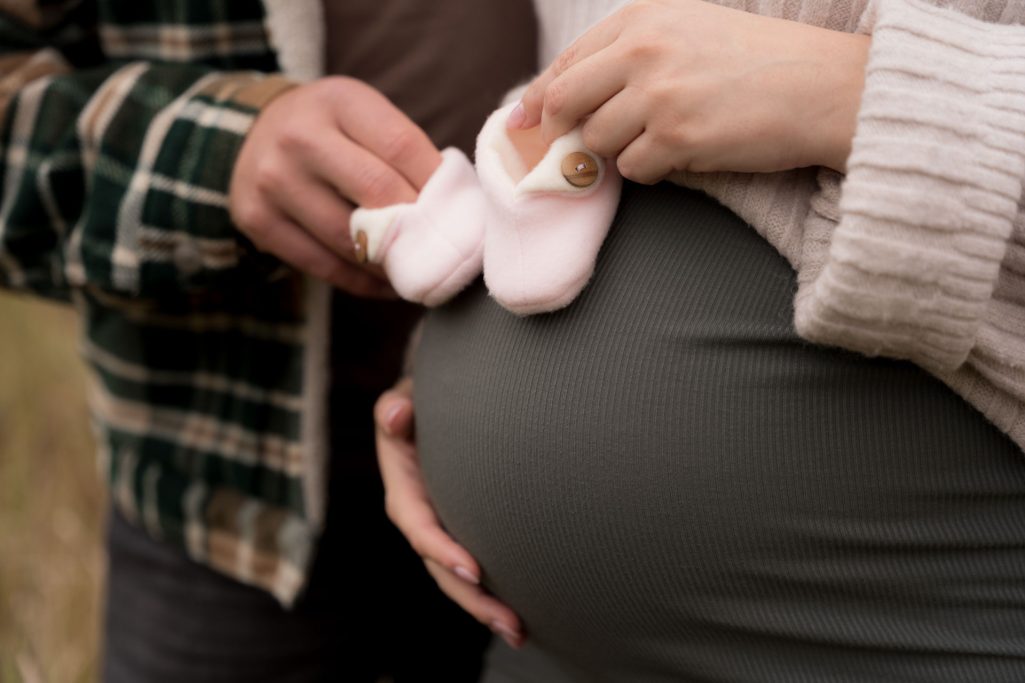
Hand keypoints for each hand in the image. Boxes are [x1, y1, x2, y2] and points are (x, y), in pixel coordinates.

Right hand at [230, 77, 442, 296]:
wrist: (251, 135)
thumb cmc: (330, 131)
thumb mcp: (362, 115)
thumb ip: (403, 150)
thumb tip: (455, 205)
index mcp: (338, 102)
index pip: (401, 146)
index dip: (436, 184)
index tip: (457, 208)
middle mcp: (299, 137)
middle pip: (377, 192)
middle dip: (418, 224)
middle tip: (444, 245)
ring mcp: (274, 181)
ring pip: (349, 239)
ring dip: (392, 263)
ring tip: (420, 270)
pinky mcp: (258, 221)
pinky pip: (323, 265)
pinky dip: (362, 281)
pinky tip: (387, 283)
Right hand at [374, 378, 524, 649]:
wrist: (438, 405)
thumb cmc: (424, 398)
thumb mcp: (406, 395)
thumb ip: (398, 404)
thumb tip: (395, 414)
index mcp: (403, 488)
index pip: (418, 525)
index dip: (440, 549)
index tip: (471, 569)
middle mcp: (421, 516)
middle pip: (440, 566)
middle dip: (471, 598)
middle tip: (508, 621)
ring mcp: (443, 527)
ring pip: (458, 577)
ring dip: (486, 606)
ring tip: (520, 630)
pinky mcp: (464, 531)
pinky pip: (476, 565)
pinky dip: (496, 590)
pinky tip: (525, 613)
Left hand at [509, 0, 869, 180]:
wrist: (821, 86)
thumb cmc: (755, 61)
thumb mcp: (686, 30)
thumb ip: (625, 54)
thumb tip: (558, 97)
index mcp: (641, 19)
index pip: (566, 63)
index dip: (539, 97)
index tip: (524, 121)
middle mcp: (642, 50)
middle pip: (566, 104)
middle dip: (565, 131)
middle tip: (576, 146)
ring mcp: (657, 94)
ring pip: (598, 142)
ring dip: (622, 151)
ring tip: (665, 137)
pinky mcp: (675, 137)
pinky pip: (634, 169)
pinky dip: (653, 169)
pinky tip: (686, 151)